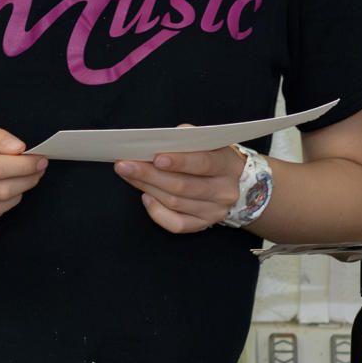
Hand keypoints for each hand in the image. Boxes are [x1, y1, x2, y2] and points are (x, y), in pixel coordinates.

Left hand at [116, 143, 250, 233]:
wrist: (237, 182)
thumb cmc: (214, 157)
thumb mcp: (210, 142)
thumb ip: (188, 138)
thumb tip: (158, 140)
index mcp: (227, 165)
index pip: (203, 163)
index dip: (179, 161)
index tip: (155, 157)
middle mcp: (223, 191)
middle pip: (183, 186)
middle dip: (150, 175)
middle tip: (124, 165)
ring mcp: (214, 211)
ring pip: (176, 203)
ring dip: (147, 187)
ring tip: (127, 174)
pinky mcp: (203, 224)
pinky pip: (177, 224)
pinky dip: (158, 212)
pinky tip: (146, 196)